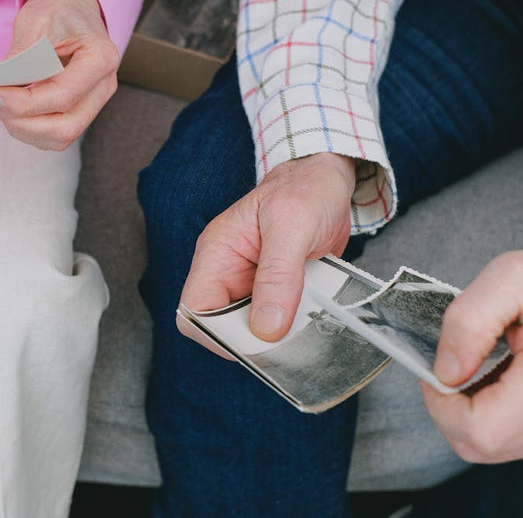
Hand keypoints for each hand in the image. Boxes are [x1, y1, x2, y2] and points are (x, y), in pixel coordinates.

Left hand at [0, 0, 118, 149]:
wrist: (73, 5)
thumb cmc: (60, 8)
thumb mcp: (36, 20)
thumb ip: (21, 57)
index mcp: (100, 58)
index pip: (63, 96)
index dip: (24, 103)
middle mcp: (103, 86)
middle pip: (65, 127)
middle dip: (23, 123)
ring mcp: (94, 102)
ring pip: (60, 138)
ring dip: (24, 129)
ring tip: (2, 104)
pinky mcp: (80, 111)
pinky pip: (55, 135)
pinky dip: (29, 129)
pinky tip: (14, 109)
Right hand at [177, 153, 356, 355]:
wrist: (329, 178)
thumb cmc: (305, 189)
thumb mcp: (292, 225)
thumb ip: (278, 276)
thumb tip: (266, 327)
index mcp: (217, 254)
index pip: (193, 310)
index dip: (215, 334)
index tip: (253, 344)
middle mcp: (228, 273)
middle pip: (221, 327)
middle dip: (252, 340)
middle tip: (288, 340)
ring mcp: (252, 284)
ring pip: (251, 330)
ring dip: (278, 337)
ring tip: (305, 328)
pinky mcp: (277, 291)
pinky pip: (277, 322)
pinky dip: (294, 328)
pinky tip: (314, 319)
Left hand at [421, 246, 522, 462]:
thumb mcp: (511, 275)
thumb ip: (467, 321)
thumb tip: (444, 372)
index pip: (479, 430)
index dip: (441, 405)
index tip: (438, 370)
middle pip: (477, 446)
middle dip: (448, 408)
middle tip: (456, 364)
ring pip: (488, 449)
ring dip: (468, 412)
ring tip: (483, 367)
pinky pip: (507, 443)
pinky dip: (490, 416)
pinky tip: (501, 381)